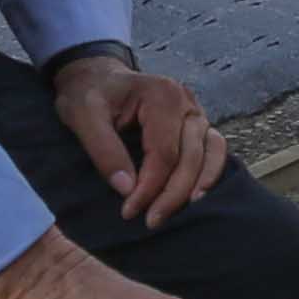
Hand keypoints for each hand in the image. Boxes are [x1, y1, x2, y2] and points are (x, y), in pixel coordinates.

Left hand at [49, 51, 225, 229]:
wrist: (96, 77)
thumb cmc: (89, 94)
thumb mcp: (83, 116)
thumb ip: (104, 150)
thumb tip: (127, 189)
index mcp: (161, 95)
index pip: (164, 152)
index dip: (150, 186)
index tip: (129, 210)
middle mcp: (186, 101)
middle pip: (190, 156)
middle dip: (172, 194)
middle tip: (151, 222)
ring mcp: (195, 112)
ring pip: (210, 154)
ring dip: (197, 186)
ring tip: (182, 212)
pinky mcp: (197, 124)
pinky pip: (215, 149)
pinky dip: (211, 172)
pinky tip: (198, 194)